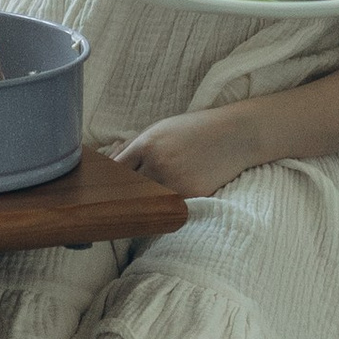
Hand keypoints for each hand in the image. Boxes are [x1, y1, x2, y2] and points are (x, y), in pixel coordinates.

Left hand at [108, 110, 257, 199]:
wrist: (235, 135)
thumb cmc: (194, 129)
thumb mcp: (161, 128)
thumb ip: (133, 145)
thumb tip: (109, 163)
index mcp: (147, 144)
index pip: (116, 170)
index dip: (108, 182)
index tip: (104, 190)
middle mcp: (159, 164)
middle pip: (128, 190)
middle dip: (122, 196)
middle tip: (111, 206)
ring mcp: (177, 182)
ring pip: (147, 202)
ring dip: (141, 205)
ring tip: (134, 210)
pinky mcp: (192, 196)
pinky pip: (169, 206)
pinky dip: (163, 208)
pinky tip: (159, 208)